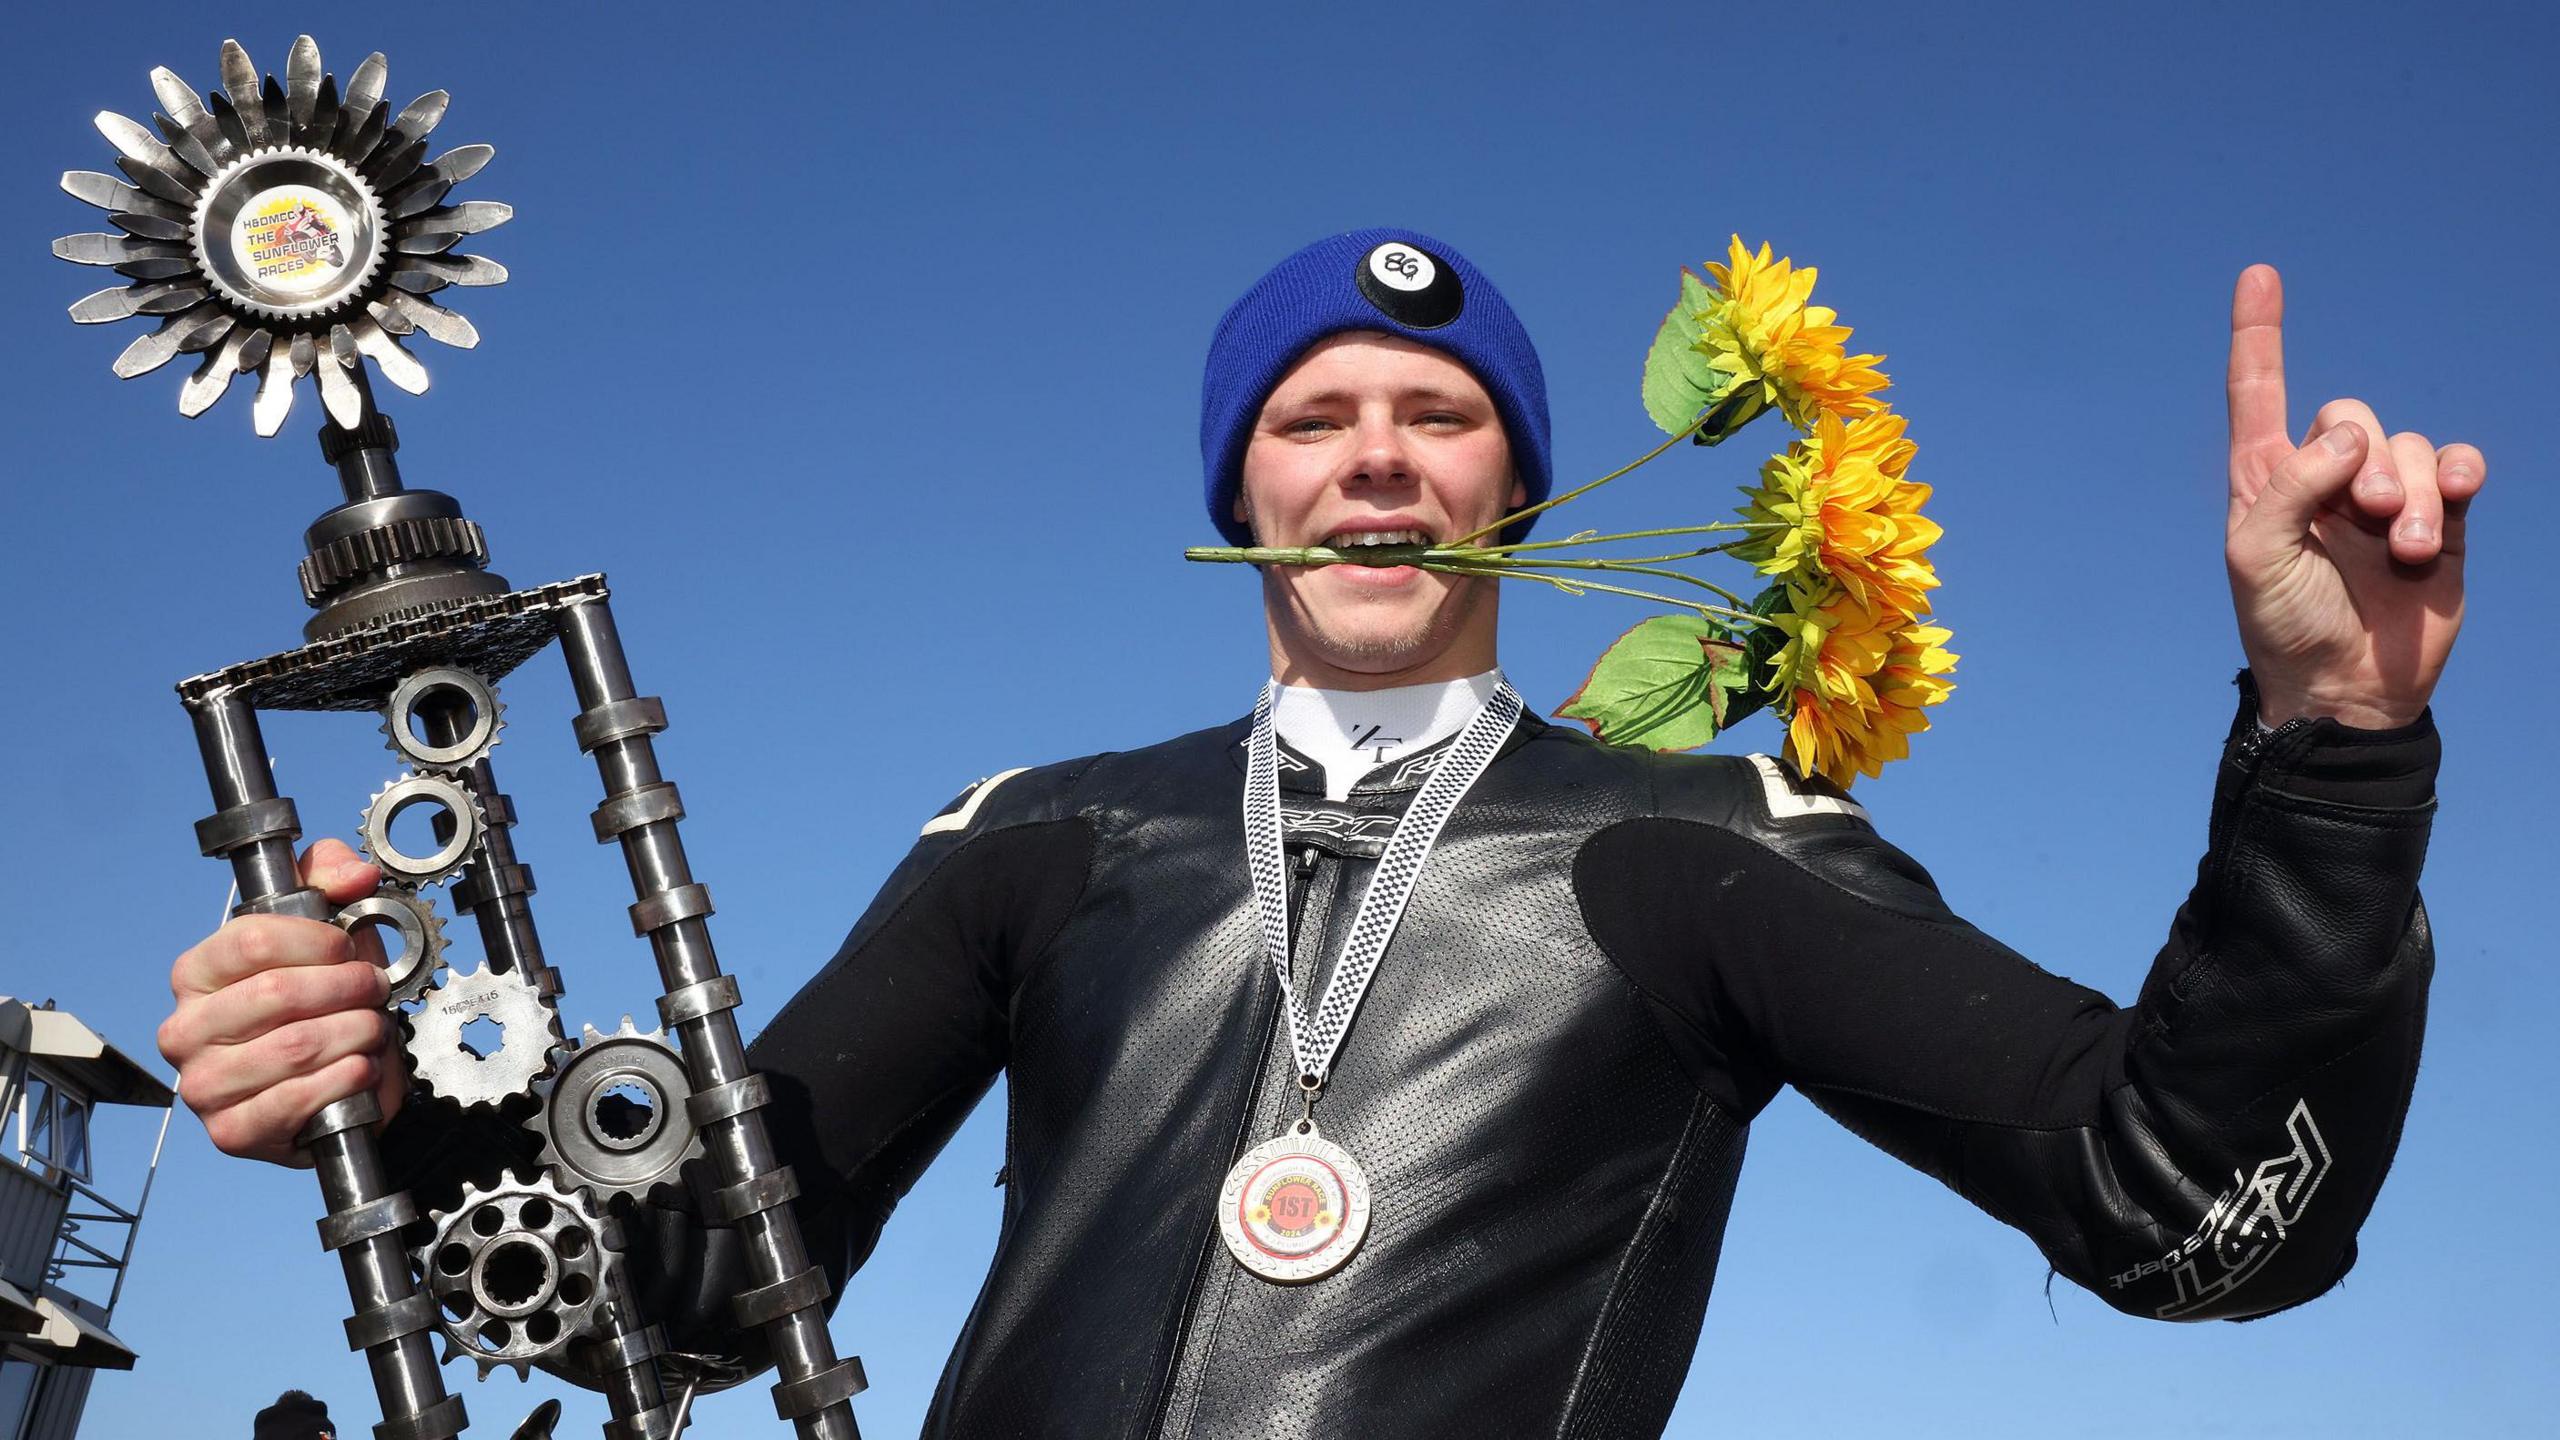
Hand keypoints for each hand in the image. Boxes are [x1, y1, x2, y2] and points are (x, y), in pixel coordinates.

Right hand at [157, 838, 406, 1165]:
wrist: (340, 1080)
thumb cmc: (325, 1003)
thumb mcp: (329, 928)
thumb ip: (333, 877)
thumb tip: (355, 874)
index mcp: (196, 974)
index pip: (253, 939)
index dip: (319, 941)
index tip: (348, 950)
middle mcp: (184, 1030)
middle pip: (278, 993)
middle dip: (347, 990)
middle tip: (373, 993)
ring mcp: (203, 1085)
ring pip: (295, 1046)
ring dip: (355, 1035)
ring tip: (369, 1031)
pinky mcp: (231, 1131)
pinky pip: (297, 1099)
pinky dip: (345, 1079)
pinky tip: (358, 1068)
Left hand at [2224, 264, 2485, 728]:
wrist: (2347, 689)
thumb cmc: (2284, 626)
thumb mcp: (2256, 557)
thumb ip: (2289, 486)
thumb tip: (2347, 434)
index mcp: (2266, 479)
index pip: (2259, 391)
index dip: (2260, 334)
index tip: (2259, 274)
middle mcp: (2325, 477)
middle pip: (2351, 413)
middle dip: (2364, 459)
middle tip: (2363, 516)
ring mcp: (2384, 495)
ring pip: (2411, 444)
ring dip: (2410, 492)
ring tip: (2402, 550)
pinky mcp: (2439, 518)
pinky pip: (2457, 465)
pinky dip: (2457, 475)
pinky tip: (2452, 500)